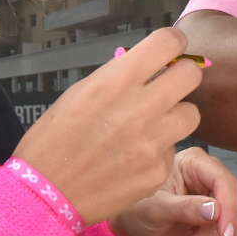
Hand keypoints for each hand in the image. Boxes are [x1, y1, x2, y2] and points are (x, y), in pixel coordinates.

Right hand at [13, 27, 202, 223]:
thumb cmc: (54, 140)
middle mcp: (139, 108)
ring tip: (153, 124)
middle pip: (192, 75)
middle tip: (171, 84)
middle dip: (183, 75)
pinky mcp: (156, 172)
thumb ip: (120, 76)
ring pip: (191, 114)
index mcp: (116, 81)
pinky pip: (172, 149)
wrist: (44, 193)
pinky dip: (158, 150)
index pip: (168, 42)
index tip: (172, 50)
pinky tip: (134, 157)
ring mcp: (151, 142)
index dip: (174, 43)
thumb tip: (151, 65)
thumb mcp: (81, 93)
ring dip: (176, 115)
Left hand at [109, 146, 236, 235]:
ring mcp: (210, 196)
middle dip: (212, 230)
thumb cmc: (135, 211)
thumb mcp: (156, 209)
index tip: (224, 233)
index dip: (228, 206)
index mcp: (192, 162)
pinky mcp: (212, 216)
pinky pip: (223, 232)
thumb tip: (214, 210)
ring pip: (231, 220)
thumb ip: (184, 208)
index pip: (222, 180)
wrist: (130, 232)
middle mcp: (206, 175)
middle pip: (230, 202)